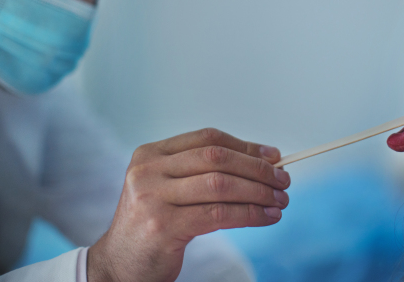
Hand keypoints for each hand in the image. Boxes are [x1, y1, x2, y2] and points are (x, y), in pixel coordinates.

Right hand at [87, 128, 289, 281]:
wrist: (119, 265)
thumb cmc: (155, 224)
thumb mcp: (172, 189)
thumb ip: (207, 172)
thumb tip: (264, 163)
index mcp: (151, 154)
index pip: (207, 139)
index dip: (245, 145)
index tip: (274, 156)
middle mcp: (148, 171)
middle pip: (217, 158)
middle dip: (257, 169)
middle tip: (284, 180)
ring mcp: (152, 198)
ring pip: (221, 185)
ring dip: (259, 192)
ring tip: (281, 200)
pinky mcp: (163, 227)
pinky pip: (219, 214)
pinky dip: (250, 214)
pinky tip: (267, 217)